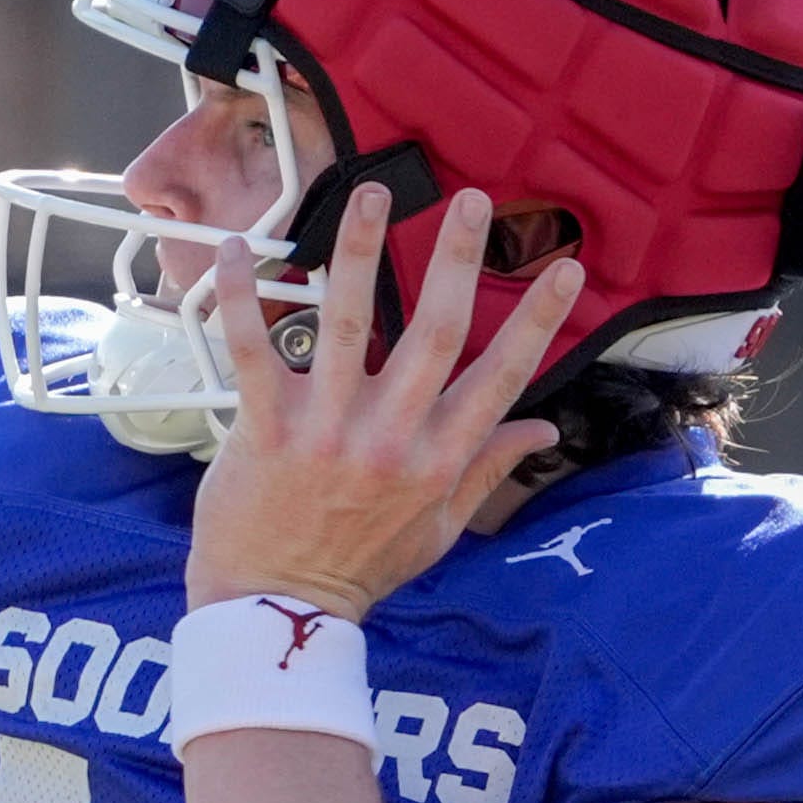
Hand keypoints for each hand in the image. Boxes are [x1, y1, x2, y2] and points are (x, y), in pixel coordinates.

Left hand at [184, 184, 583, 618]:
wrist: (277, 609)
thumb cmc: (359, 566)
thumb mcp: (440, 527)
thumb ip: (489, 468)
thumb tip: (546, 427)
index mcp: (440, 459)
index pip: (503, 376)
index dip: (538, 320)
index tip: (567, 266)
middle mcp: (391, 437)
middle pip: (435, 332)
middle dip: (455, 260)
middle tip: (469, 200)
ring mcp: (326, 430)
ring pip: (347, 323)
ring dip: (358, 252)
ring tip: (369, 194)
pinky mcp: (264, 429)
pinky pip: (252, 350)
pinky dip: (241, 298)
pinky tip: (236, 249)